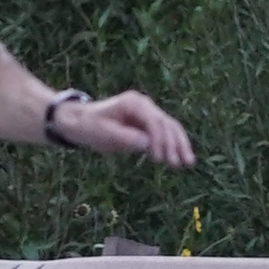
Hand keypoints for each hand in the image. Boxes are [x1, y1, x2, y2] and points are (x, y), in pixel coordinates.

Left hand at [66, 90, 194, 167]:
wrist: (81, 121)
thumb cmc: (90, 126)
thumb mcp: (103, 133)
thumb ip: (124, 137)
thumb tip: (147, 144)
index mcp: (134, 103)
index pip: (154, 121)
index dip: (160, 140)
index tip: (159, 159)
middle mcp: (144, 105)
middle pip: (167, 123)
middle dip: (175, 144)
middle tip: (179, 164)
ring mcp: (147, 113)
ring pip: (171, 128)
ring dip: (180, 145)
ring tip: (188, 163)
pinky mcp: (147, 124)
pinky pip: (165, 134)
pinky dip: (173, 145)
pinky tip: (181, 159)